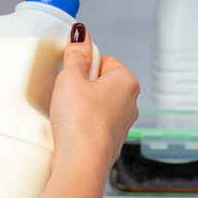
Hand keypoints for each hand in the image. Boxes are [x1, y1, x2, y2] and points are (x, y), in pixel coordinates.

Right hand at [49, 23, 139, 169]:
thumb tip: (81, 35)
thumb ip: (76, 54)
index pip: (104, 60)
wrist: (82, 162)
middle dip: (83, 87)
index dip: (83, 65)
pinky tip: (70, 129)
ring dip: (81, 107)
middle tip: (67, 94)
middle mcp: (130, 104)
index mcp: (127, 83)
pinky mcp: (109, 143)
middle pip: (101, 83)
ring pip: (97, 106)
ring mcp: (121, 126)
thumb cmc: (82, 124)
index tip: (71, 72)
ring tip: (67, 114)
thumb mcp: (70, 78)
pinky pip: (93, 125)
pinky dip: (81, 125)